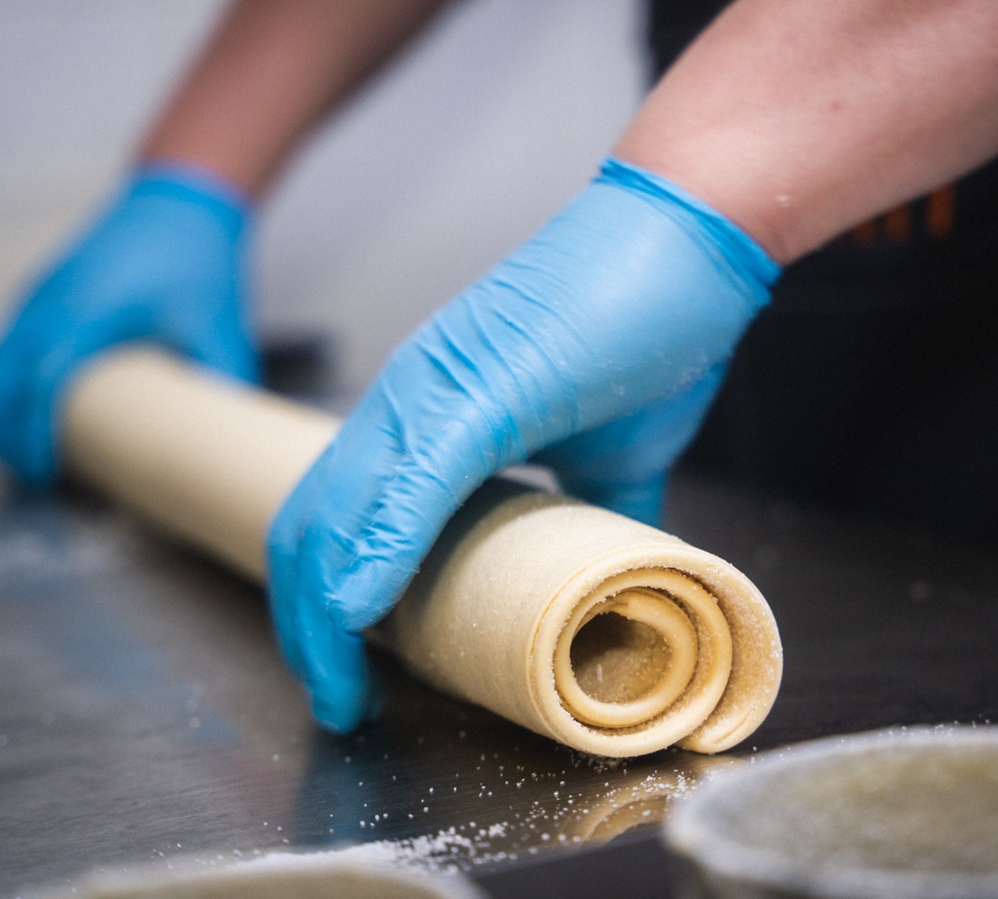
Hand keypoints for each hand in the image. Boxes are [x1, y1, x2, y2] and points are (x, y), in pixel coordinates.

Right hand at [0, 164, 256, 485]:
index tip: (46, 473)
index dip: (35, 432)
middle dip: (7, 435)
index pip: (40, 380)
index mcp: (90, 310)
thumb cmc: (199, 259)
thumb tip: (231, 439)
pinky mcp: (40, 295)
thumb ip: (225, 383)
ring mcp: (38, 295)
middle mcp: (51, 301)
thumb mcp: (222, 327)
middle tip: (37, 480)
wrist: (183, 199)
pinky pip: (3, 347)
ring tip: (29, 458)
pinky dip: (3, 386)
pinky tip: (27, 415)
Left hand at [267, 157, 778, 730]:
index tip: (352, 674)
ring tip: (341, 691)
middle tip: (336, 701)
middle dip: (308, 631)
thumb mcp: (613, 454)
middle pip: (310, 530)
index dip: (328, 607)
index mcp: (430, 419)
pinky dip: (373, 558)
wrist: (689, 239)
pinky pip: (403, 486)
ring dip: (324, 617)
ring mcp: (432, 392)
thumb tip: (609, 577)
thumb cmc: (646, 327)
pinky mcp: (477, 390)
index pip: (340, 523)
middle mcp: (408, 402)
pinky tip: (362, 615)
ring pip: (333, 517)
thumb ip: (596, 518)